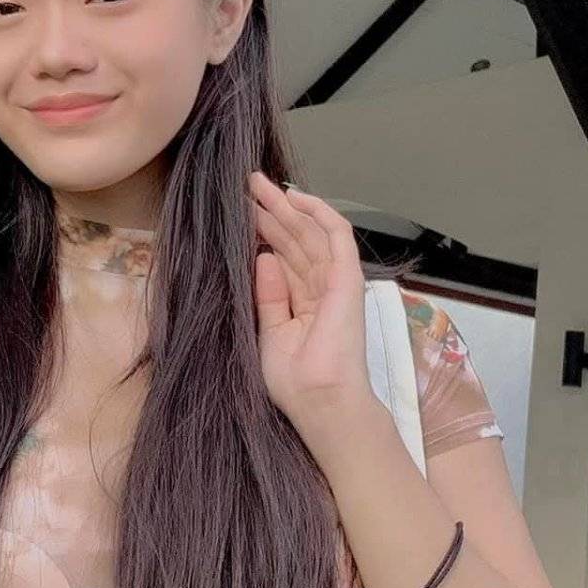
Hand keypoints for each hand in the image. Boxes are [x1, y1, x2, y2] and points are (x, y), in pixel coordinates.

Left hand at [247, 171, 375, 436]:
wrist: (321, 403)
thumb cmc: (296, 382)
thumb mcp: (269, 333)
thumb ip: (269, 296)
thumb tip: (263, 257)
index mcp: (303, 305)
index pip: (283, 259)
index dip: (264, 234)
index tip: (239, 213)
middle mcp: (321, 290)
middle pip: (295, 241)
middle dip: (271, 212)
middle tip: (247, 186)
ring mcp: (336, 283)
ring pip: (311, 233)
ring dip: (287, 207)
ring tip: (259, 185)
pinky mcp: (348, 279)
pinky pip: (337, 236)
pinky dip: (319, 213)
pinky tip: (296, 196)